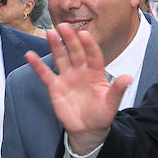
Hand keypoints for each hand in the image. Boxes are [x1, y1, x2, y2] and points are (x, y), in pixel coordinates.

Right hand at [25, 23, 129, 154]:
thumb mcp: (111, 104)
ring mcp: (67, 77)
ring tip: (50, 33)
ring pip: (61, 58)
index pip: (93, 55)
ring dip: (56, 46)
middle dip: (70, 40)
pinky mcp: (55, 87)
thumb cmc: (101, 115)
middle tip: (64, 27)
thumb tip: (128, 78)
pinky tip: (29, 55)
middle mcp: (81, 71)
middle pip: (75, 52)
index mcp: (96, 72)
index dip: (89, 45)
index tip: (84, 34)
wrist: (87, 130)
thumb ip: (118, 90)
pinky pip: (45, 74)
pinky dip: (37, 65)